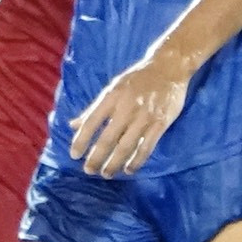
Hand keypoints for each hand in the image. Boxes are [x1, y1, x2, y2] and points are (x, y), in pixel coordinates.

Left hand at [70, 51, 194, 176]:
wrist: (168, 67)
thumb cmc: (137, 78)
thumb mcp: (112, 88)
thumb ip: (93, 109)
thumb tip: (72, 125)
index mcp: (111, 97)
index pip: (91, 122)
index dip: (81, 140)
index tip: (74, 155)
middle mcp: (126, 107)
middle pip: (107, 138)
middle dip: (96, 157)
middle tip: (88, 170)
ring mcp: (144, 116)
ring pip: (126, 146)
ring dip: (114, 163)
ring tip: (106, 173)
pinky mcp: (160, 123)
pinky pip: (146, 146)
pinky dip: (136, 161)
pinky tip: (129, 169)